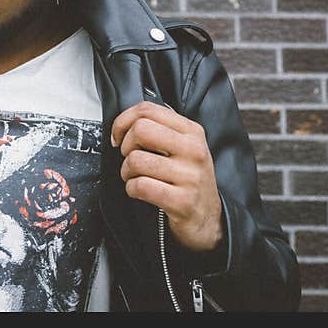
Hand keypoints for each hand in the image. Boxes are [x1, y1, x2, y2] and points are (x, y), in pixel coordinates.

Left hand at [111, 100, 222, 251]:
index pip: (148, 110)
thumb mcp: (183, 147)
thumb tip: (125, 122)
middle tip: (129, 157)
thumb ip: (161, 129)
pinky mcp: (182, 201)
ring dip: (126, 171)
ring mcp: (190, 176)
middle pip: (141, 130)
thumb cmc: (188, 179)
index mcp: (192, 131)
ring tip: (135, 177)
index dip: (123, 121)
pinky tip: (140, 191)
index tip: (119, 136)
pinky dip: (131, 189)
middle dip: (125, 145)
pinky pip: (140, 186)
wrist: (208, 218)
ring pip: (136, 160)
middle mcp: (193, 150)